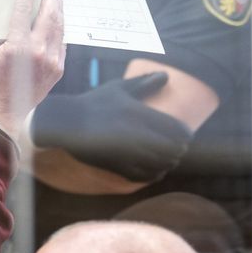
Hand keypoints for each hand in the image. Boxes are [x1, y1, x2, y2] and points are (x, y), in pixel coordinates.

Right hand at [0, 0, 64, 138]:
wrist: (2, 111)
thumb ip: (9, 31)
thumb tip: (21, 13)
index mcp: (18, 44)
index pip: (24, 8)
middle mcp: (38, 51)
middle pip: (50, 15)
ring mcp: (52, 61)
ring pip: (59, 28)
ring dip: (58, 13)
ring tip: (54, 3)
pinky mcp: (58, 69)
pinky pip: (62, 44)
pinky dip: (59, 32)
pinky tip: (55, 26)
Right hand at [30, 72, 191, 181]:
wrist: (67, 124)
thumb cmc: (94, 103)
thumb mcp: (119, 88)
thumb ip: (144, 83)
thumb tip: (166, 75)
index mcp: (141, 115)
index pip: (180, 131)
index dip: (184, 133)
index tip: (181, 132)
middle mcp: (138, 137)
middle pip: (176, 151)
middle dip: (177, 148)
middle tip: (174, 145)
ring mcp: (129, 155)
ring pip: (163, 165)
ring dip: (167, 162)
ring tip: (164, 156)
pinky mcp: (119, 168)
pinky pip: (147, 177)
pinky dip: (154, 174)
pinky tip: (153, 168)